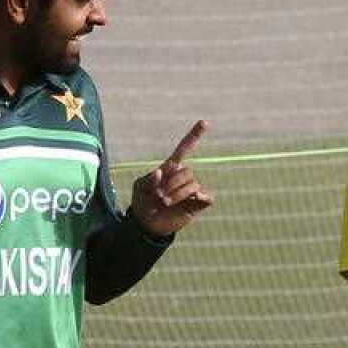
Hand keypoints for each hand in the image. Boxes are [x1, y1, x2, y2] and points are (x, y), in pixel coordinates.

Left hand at [131, 120, 214, 237]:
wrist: (148, 224)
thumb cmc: (143, 202)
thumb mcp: (140, 189)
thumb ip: (148, 180)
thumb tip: (160, 171)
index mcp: (170, 168)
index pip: (185, 148)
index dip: (194, 136)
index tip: (205, 122)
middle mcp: (183, 177)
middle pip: (187, 171)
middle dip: (172, 183)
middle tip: (160, 196)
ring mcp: (191, 190)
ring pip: (193, 184)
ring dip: (178, 194)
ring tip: (165, 202)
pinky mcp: (197, 204)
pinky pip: (207, 197)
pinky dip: (201, 197)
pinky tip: (192, 200)